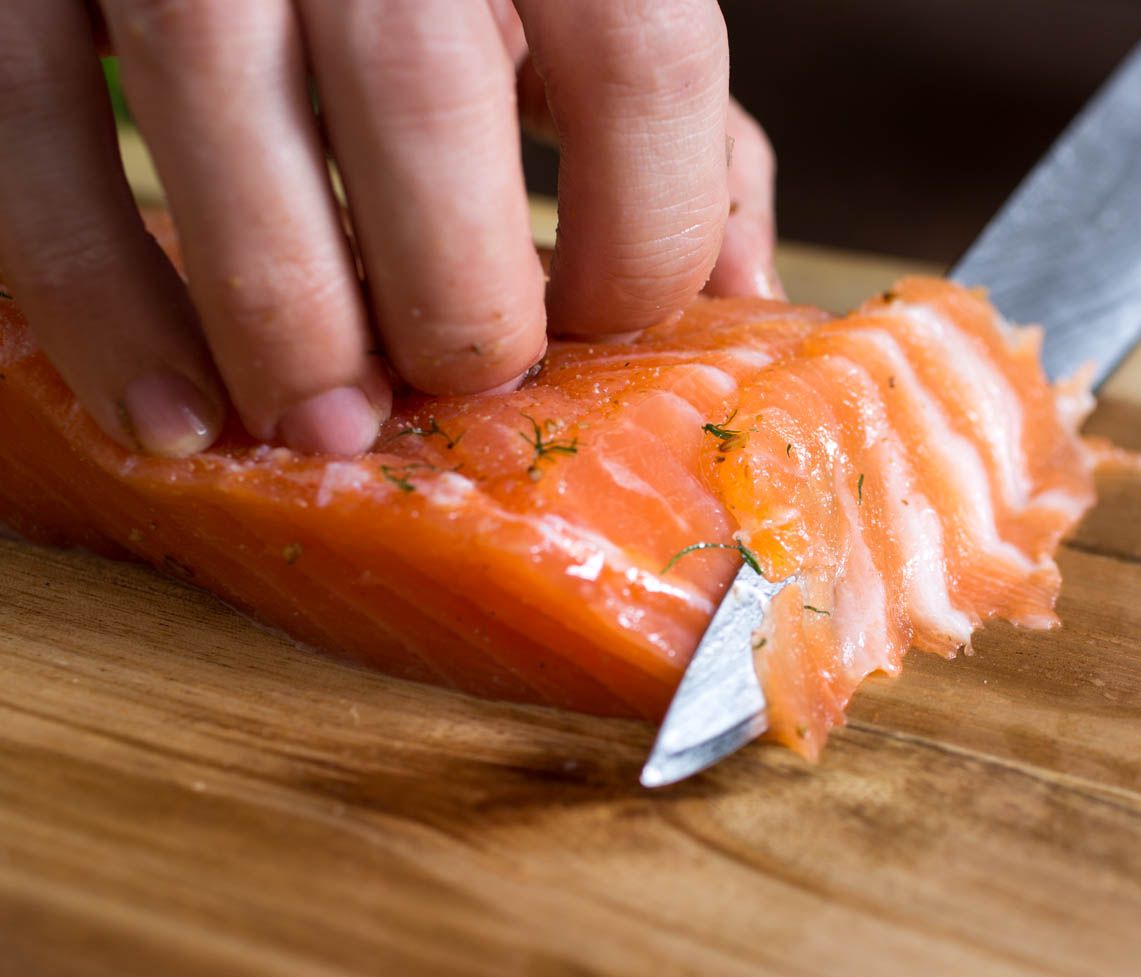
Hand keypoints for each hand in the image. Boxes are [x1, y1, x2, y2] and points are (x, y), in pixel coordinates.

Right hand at [0, 1, 780, 456]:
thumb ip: (678, 126)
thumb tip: (745, 302)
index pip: (640, 61)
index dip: (645, 236)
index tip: (604, 323)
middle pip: (423, 98)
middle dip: (454, 303)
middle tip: (457, 387)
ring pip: (214, 95)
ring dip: (278, 316)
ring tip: (326, 428)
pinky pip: (29, 124)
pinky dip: (93, 292)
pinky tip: (166, 413)